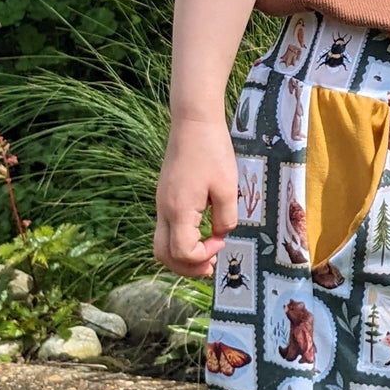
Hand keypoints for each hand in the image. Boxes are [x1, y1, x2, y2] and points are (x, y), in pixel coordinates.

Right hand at [154, 115, 236, 276]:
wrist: (193, 122)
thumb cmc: (212, 152)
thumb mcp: (228, 188)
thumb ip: (226, 218)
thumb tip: (220, 234)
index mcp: (179, 210)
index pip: (182, 252)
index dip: (203, 255)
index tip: (221, 240)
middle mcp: (164, 210)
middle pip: (163, 255)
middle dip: (186, 267)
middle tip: (210, 266)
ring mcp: (161, 204)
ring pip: (161, 244)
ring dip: (182, 256)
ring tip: (206, 254)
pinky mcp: (165, 197)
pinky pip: (166, 229)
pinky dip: (180, 241)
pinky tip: (200, 235)